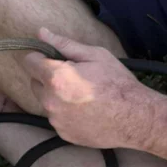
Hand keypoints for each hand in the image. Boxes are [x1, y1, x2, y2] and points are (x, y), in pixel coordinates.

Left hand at [23, 28, 152, 148]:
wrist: (137, 118)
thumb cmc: (117, 83)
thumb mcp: (95, 56)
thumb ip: (64, 44)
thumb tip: (41, 32)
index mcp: (55, 78)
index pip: (29, 62)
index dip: (40, 58)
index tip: (53, 59)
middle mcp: (50, 101)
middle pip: (35, 82)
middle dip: (47, 77)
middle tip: (72, 77)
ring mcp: (55, 120)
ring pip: (46, 101)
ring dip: (56, 96)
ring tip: (81, 96)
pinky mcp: (63, 134)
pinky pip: (56, 118)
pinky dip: (65, 113)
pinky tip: (84, 111)